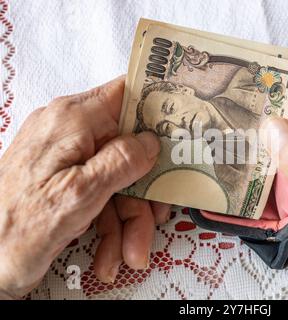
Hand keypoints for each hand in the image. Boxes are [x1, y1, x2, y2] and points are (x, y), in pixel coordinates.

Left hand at [0, 77, 169, 298]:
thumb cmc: (16, 229)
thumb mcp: (81, 194)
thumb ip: (121, 161)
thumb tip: (151, 142)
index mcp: (72, 120)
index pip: (125, 93)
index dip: (157, 106)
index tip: (182, 126)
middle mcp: (71, 132)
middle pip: (129, 149)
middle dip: (143, 191)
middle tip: (154, 220)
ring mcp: (68, 157)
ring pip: (118, 178)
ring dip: (128, 220)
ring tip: (129, 253)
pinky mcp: (65, 179)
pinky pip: (101, 194)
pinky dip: (110, 226)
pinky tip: (110, 254)